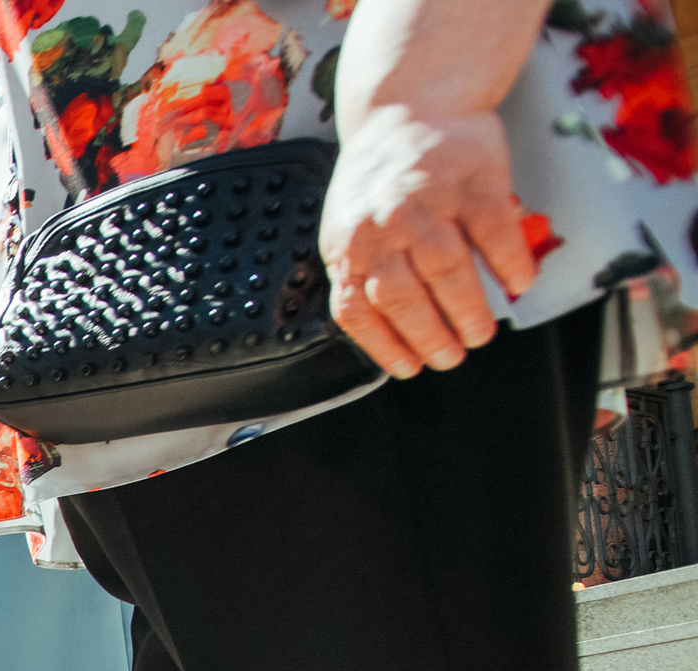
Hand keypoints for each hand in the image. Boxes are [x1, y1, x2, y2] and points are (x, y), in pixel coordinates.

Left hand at [321, 106, 536, 378]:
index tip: (410, 367)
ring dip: (467, 311)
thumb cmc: (382, 178)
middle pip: (403, 296)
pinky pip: (495, 232)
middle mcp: (384, 225)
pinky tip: (519, 284)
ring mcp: (429, 201)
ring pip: (447, 270)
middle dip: (430, 336)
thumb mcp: (349, 226)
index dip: (384, 345)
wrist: (408, 105)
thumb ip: (363, 271)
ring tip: (480, 334)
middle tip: (452, 356)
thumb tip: (387, 332)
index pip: (357, 308)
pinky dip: (510, 264)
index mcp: (349, 243)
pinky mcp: (473, 181)